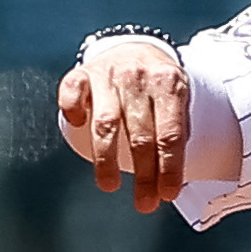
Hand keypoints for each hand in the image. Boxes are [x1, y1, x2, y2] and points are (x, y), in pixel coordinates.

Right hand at [56, 39, 190, 210]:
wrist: (135, 48)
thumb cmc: (158, 87)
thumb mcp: (178, 101)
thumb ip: (177, 133)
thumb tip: (171, 183)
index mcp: (170, 82)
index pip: (171, 134)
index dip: (169, 168)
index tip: (168, 194)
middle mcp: (138, 76)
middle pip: (141, 134)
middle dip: (144, 174)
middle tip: (144, 203)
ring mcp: (108, 73)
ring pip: (107, 123)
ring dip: (107, 159)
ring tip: (110, 185)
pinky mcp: (82, 73)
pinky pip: (72, 90)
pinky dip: (72, 108)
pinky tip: (78, 126)